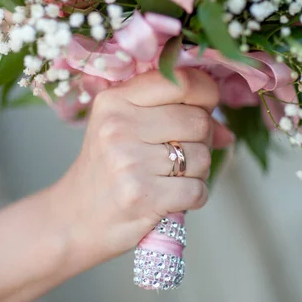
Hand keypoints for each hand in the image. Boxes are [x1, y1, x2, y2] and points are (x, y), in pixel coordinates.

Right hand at [52, 69, 233, 274]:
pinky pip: (198, 189)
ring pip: (202, 156)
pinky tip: (173, 197)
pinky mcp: (141, 196)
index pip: (181, 81)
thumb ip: (174, 114)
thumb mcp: (125, 127)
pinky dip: (195, 196)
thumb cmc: (108, 169)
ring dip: (198, 170)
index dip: (206, 93)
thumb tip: (226, 131)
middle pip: (198, 120)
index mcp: (115, 100)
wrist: (74, 219)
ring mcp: (128, 161)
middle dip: (203, 138)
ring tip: (172, 176)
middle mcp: (119, 126)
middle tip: (182, 151)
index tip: (206, 106)